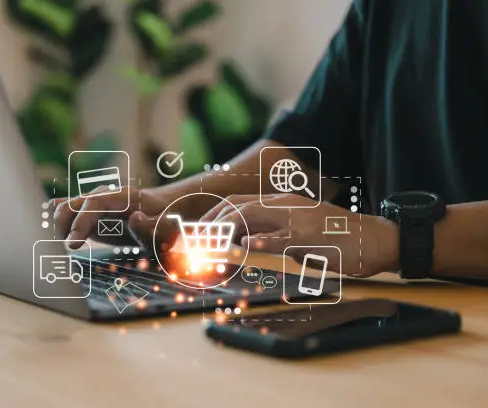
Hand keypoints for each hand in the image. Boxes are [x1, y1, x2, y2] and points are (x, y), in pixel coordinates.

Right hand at [51, 186, 167, 248]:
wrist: (160, 212)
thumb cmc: (163, 222)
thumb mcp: (165, 228)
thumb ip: (151, 225)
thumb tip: (134, 218)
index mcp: (123, 196)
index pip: (94, 203)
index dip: (80, 222)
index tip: (72, 244)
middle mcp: (104, 195)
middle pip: (73, 203)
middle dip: (63, 225)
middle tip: (66, 249)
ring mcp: (94, 202)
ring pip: (64, 207)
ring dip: (58, 226)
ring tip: (60, 247)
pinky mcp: (87, 212)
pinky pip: (65, 211)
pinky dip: (56, 222)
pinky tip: (51, 235)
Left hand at [201, 194, 398, 276]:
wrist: (374, 237)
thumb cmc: (335, 236)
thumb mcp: (301, 226)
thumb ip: (274, 230)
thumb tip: (245, 243)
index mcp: (280, 202)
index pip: (236, 202)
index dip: (211, 215)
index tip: (194, 231)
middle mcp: (284, 205)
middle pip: (235, 208)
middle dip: (208, 224)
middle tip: (190, 242)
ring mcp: (295, 219)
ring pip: (249, 217)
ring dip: (223, 232)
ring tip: (205, 245)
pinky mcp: (309, 237)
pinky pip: (279, 238)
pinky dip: (258, 242)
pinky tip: (244, 247)